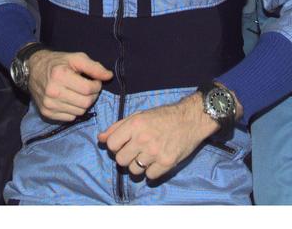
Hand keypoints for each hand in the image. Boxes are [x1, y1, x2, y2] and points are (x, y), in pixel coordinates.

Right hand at [26, 49, 111, 121]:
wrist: (33, 70)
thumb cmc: (57, 62)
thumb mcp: (76, 58)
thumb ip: (94, 67)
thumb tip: (109, 76)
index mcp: (60, 75)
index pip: (88, 89)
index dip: (97, 85)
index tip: (96, 81)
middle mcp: (53, 92)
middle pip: (86, 102)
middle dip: (93, 95)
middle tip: (90, 88)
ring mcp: (49, 104)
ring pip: (80, 111)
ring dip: (85, 103)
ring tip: (80, 93)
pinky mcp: (47, 113)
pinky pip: (70, 117)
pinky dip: (75, 110)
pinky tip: (71, 99)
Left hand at [97, 93, 225, 181]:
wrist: (190, 119)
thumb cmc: (164, 116)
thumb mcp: (139, 115)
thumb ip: (118, 127)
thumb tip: (100, 138)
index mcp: (134, 124)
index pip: (111, 144)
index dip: (115, 146)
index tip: (123, 144)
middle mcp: (143, 139)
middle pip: (120, 160)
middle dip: (125, 157)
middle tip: (135, 152)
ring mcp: (155, 152)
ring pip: (134, 170)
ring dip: (138, 166)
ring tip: (146, 156)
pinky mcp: (166, 163)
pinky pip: (149, 176)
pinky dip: (151, 171)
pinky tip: (156, 161)